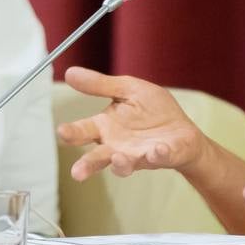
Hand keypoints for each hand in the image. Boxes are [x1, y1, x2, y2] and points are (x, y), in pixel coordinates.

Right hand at [55, 66, 206, 179]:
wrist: (183, 130)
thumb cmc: (152, 111)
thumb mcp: (127, 89)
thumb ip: (100, 85)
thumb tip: (70, 72)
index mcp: (106, 127)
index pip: (83, 131)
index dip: (72, 132)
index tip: (62, 132)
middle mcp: (117, 146)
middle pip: (97, 157)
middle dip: (87, 164)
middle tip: (77, 171)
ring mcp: (138, 155)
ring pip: (124, 165)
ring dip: (120, 164)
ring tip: (118, 158)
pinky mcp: (162, 156)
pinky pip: (158, 158)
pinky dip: (157, 155)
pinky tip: (157, 150)